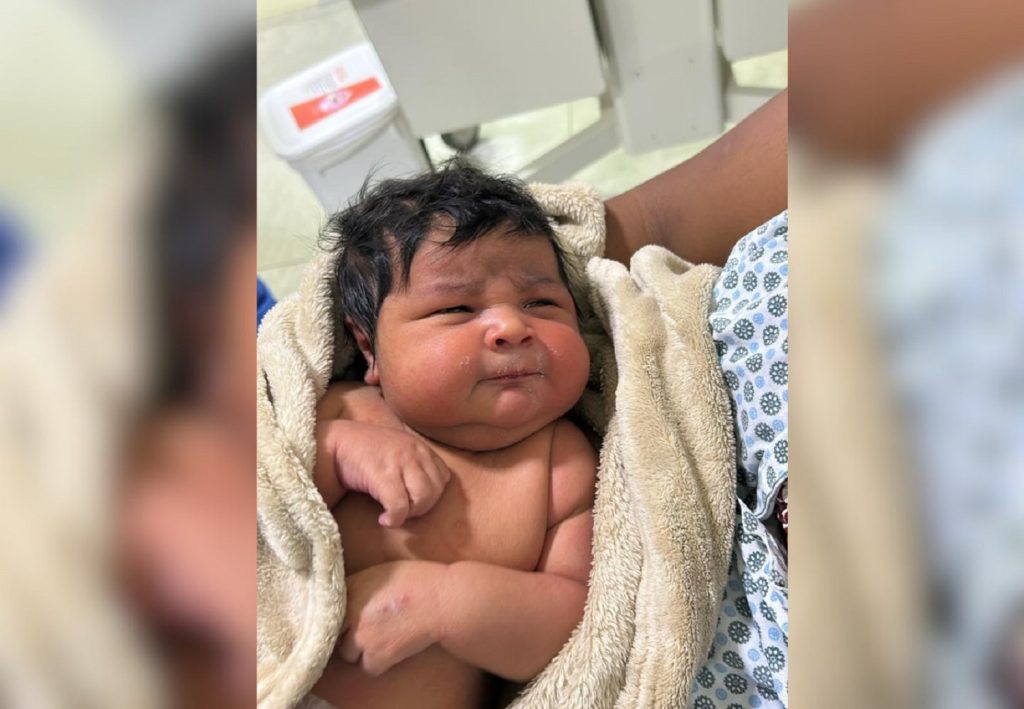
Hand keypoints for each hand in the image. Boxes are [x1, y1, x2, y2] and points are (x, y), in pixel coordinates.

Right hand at [316, 420, 451, 526]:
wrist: (336, 443)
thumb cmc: (367, 452)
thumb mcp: (399, 451)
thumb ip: (417, 465)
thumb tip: (430, 494)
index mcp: (421, 448)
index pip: (444, 478)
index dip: (432, 495)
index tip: (413, 501)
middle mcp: (414, 453)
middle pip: (436, 491)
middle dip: (422, 508)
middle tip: (403, 511)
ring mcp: (400, 462)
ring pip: (423, 499)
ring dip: (410, 514)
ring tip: (394, 514)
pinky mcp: (383, 475)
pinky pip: (400, 506)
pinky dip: (394, 519)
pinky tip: (383, 519)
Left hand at [338, 561, 446, 675]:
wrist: (441, 600)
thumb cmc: (418, 580)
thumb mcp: (382, 571)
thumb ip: (359, 583)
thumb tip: (346, 594)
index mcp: (352, 586)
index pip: (326, 605)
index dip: (335, 613)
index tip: (342, 617)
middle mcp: (350, 612)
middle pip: (334, 633)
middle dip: (345, 633)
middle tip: (361, 628)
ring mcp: (362, 636)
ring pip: (348, 654)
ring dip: (358, 650)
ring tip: (376, 640)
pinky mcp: (378, 655)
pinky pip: (367, 667)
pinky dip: (375, 663)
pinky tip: (387, 650)